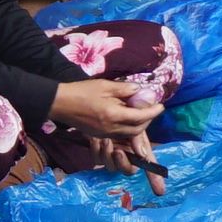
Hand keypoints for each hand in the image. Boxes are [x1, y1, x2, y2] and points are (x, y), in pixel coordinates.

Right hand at [46, 78, 163, 139]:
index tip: (161, 106)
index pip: (140, 117)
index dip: (153, 112)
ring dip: (138, 126)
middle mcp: (111, 128)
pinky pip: (119, 135)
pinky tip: (126, 117)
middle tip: (152, 109)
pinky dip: (128, 128)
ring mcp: (104, 134)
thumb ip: (125, 89)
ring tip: (141, 112)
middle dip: (147, 120)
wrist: (60, 103)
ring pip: (129, 134)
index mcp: (114, 115)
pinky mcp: (99, 135)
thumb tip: (141, 91)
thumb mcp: (105, 86)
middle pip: (137, 130)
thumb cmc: (82, 91)